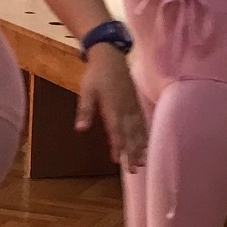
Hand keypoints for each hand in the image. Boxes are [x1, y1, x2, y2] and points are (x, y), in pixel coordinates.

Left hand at [80, 43, 147, 170]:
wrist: (111, 56)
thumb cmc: (95, 74)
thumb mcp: (86, 91)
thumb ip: (85, 110)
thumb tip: (80, 128)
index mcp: (113, 107)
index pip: (116, 131)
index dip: (117, 146)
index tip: (118, 161)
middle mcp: (125, 109)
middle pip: (130, 135)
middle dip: (132, 153)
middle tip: (133, 170)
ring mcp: (132, 106)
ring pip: (138, 131)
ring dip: (140, 147)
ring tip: (142, 162)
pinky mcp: (136, 104)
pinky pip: (142, 123)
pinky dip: (144, 135)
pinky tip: (145, 145)